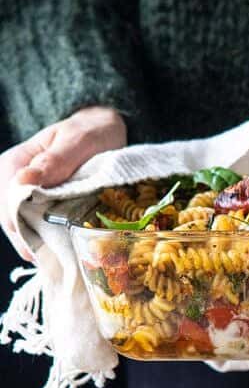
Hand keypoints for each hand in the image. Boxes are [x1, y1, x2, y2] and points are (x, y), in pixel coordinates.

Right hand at [0, 106, 125, 260]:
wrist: (101, 130)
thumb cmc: (90, 133)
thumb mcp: (78, 141)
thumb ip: (55, 160)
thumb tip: (25, 179)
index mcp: (15, 164)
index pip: (8, 206)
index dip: (26, 229)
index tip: (50, 245)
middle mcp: (12, 180)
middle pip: (12, 222)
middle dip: (34, 241)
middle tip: (61, 257)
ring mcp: (23, 193)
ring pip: (22, 228)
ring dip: (41, 243)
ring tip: (63, 255)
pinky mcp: (36, 203)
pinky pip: (34, 226)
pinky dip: (47, 238)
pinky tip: (62, 247)